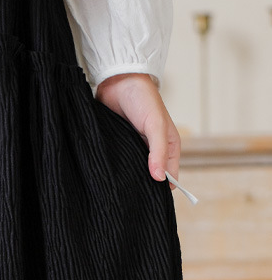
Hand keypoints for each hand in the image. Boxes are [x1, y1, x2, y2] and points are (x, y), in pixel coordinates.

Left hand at [95, 72, 180, 191]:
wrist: (119, 80)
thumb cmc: (143, 99)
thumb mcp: (155, 126)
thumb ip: (158, 152)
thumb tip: (160, 179)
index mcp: (168, 147)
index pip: (169, 177)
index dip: (161, 188)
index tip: (149, 199)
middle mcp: (153, 150)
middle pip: (151, 177)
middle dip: (144, 185)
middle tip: (131, 197)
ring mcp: (136, 148)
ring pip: (134, 171)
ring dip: (128, 177)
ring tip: (119, 188)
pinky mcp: (120, 145)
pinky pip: (119, 161)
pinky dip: (116, 167)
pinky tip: (110, 174)